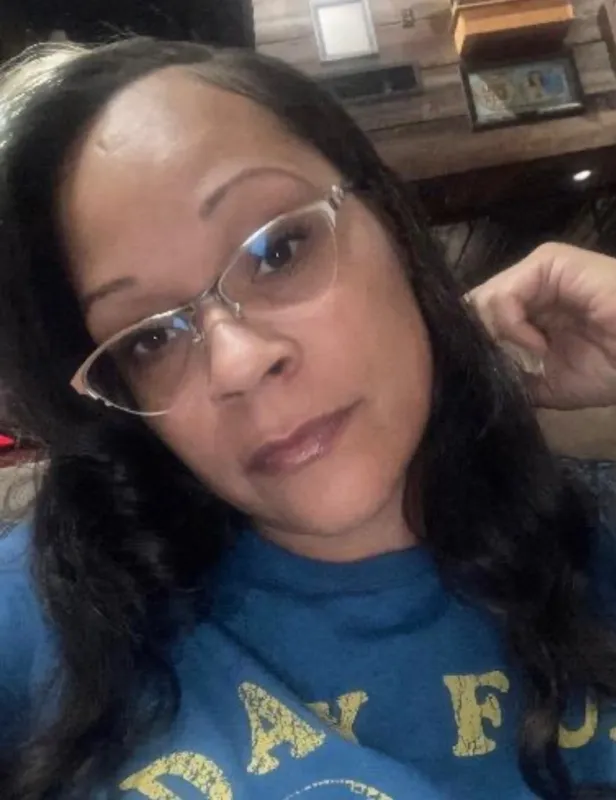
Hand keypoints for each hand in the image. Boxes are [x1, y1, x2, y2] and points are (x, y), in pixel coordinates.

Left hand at [468, 243, 615, 408]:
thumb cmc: (609, 369)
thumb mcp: (545, 383)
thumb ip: (507, 374)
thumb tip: (470, 373)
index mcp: (526, 311)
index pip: (476, 320)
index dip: (472, 346)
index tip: (489, 373)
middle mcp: (527, 286)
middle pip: (473, 308)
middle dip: (481, 342)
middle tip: (508, 366)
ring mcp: (538, 271)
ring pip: (483, 300)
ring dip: (499, 337)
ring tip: (533, 356)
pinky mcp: (551, 262)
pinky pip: (504, 294)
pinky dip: (511, 325)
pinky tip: (538, 345)